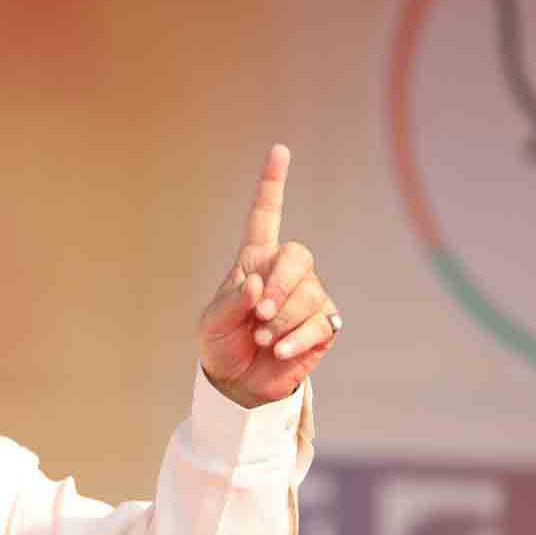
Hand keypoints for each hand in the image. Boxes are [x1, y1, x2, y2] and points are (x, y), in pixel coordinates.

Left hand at [198, 145, 340, 406]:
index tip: (279, 151)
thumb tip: (257, 285)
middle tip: (257, 315)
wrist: (238, 383)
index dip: (272, 184)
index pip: (266, 216)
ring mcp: (308, 297)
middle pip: (298, 255)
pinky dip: (295, 338)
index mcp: (254, 262)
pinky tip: (278, 350)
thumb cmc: (221, 345)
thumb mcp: (212, 323)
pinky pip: (320, 322)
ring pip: (309, 293)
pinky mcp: (323, 324)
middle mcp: (285, 273)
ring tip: (261, 338)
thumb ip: (231, 302)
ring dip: (281, 319)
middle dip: (280, 285)